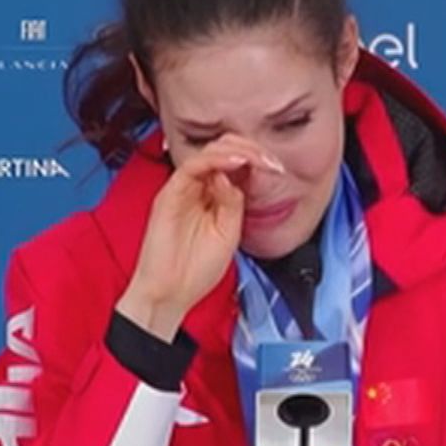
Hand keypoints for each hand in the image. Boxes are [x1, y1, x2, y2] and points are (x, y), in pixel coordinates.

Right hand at [117, 134, 284, 339]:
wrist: (170, 295)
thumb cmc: (195, 271)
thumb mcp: (229, 233)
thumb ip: (234, 202)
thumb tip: (235, 175)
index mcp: (213, 197)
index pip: (234, 163)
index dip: (256, 159)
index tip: (277, 167)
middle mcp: (197, 188)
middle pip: (223, 150)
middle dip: (251, 150)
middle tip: (270, 162)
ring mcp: (183, 190)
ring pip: (208, 151)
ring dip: (237, 151)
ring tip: (258, 159)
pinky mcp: (169, 195)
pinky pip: (191, 166)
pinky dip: (215, 160)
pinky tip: (236, 163)